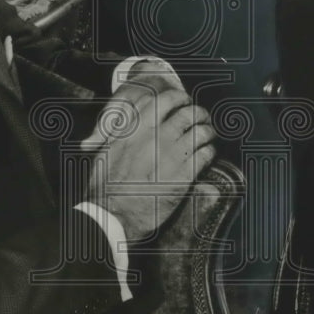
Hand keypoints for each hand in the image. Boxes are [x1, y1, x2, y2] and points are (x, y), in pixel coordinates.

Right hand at [80, 87, 215, 240]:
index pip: (164, 99)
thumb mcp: (105, 151)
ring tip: (208, 135)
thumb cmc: (104, 186)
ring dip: (208, 131)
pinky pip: (206, 155)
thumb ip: (114, 133)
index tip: (181, 101)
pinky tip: (206, 155)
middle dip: (198, 113)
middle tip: (201, 117)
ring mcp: (172, 155)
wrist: (112, 215)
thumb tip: (119, 122)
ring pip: (201, 131)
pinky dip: (210, 152)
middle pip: (188, 112)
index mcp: (136, 127)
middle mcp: (155, 136)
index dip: (177, 98)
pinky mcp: (184, 176)